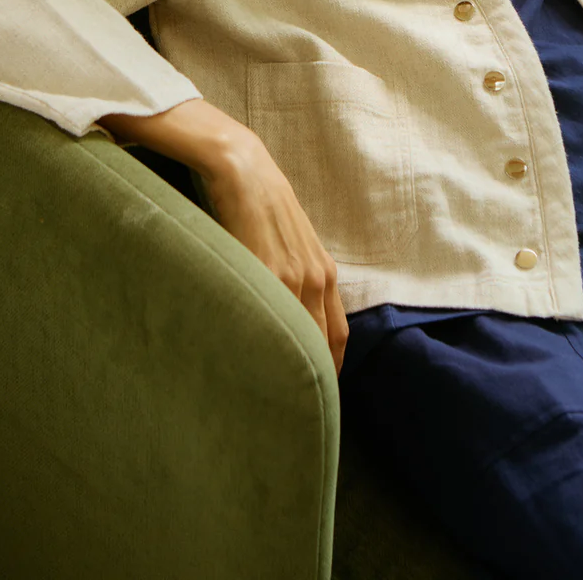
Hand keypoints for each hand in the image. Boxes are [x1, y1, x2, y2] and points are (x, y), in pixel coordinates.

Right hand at [198, 129, 349, 377]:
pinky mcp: (265, 272)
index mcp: (324, 274)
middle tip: (298, 411)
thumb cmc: (264, 207)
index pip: (336, 337)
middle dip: (313, 382)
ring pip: (299, 339)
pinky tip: (251, 364)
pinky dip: (265, 345)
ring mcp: (291, 277)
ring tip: (274, 400)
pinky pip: (270, 319)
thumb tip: (288, 315)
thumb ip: (296, 278)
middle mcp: (315, 279)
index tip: (317, 392)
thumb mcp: (293, 244)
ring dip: (289, 370)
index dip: (329, 368)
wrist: (245, 171)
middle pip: (322, 346)